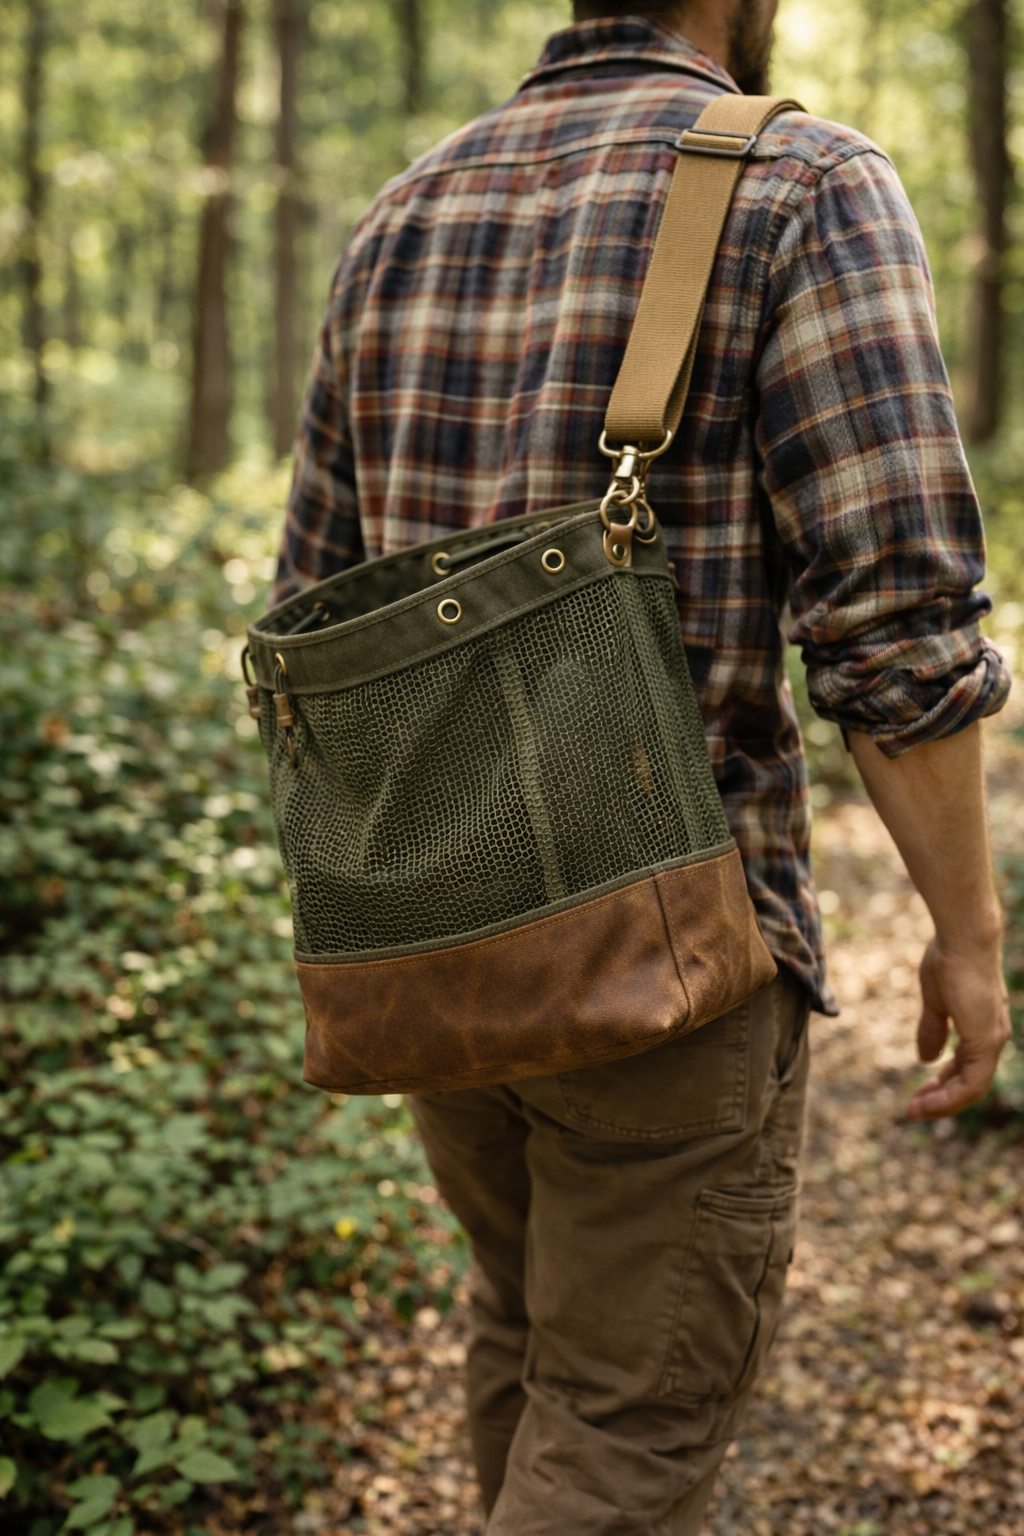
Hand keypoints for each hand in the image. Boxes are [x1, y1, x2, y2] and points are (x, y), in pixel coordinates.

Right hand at [907, 935, 1011, 1120]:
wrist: (963, 940)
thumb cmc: (949, 960)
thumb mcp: (935, 1002)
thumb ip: (933, 1030)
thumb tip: (927, 1058)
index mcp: (982, 1029)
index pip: (966, 1069)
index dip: (942, 1085)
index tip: (917, 1095)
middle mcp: (993, 1039)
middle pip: (970, 1084)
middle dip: (941, 1100)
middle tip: (913, 1111)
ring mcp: (992, 1041)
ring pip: (973, 1089)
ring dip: (943, 1104)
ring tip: (915, 1111)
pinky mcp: (986, 1041)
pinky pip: (972, 1082)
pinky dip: (950, 1096)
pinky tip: (928, 1101)